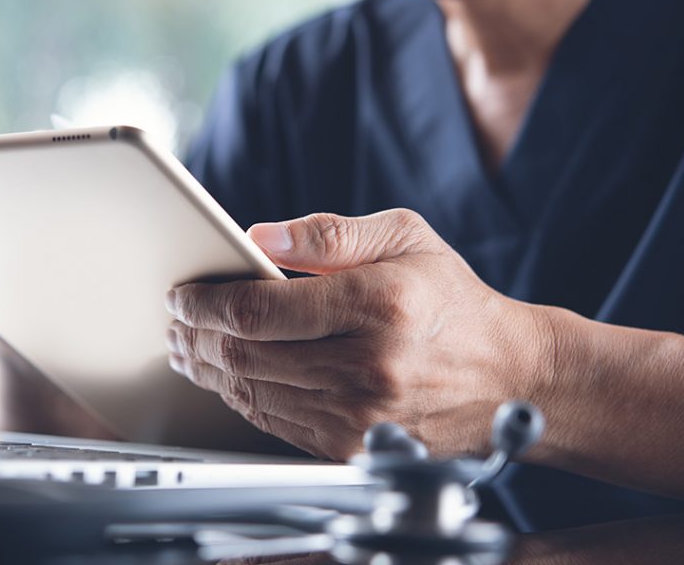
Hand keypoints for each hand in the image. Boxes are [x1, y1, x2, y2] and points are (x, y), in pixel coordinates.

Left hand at [165, 209, 554, 460]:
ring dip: (208, 371)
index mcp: (376, 305)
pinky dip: (241, 399)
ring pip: (252, 394)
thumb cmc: (451, 301)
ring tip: (187, 350)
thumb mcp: (404, 238)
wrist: (509, 376)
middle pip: (245, 356)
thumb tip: (258, 236)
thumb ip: (328, 234)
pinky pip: (275, 424)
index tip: (181, 295)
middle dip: (194, 338)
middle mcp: (367, 367)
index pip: (258, 311)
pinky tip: (226, 379)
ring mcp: (360, 416)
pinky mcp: (354, 448)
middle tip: (174, 323)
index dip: (204, 305)